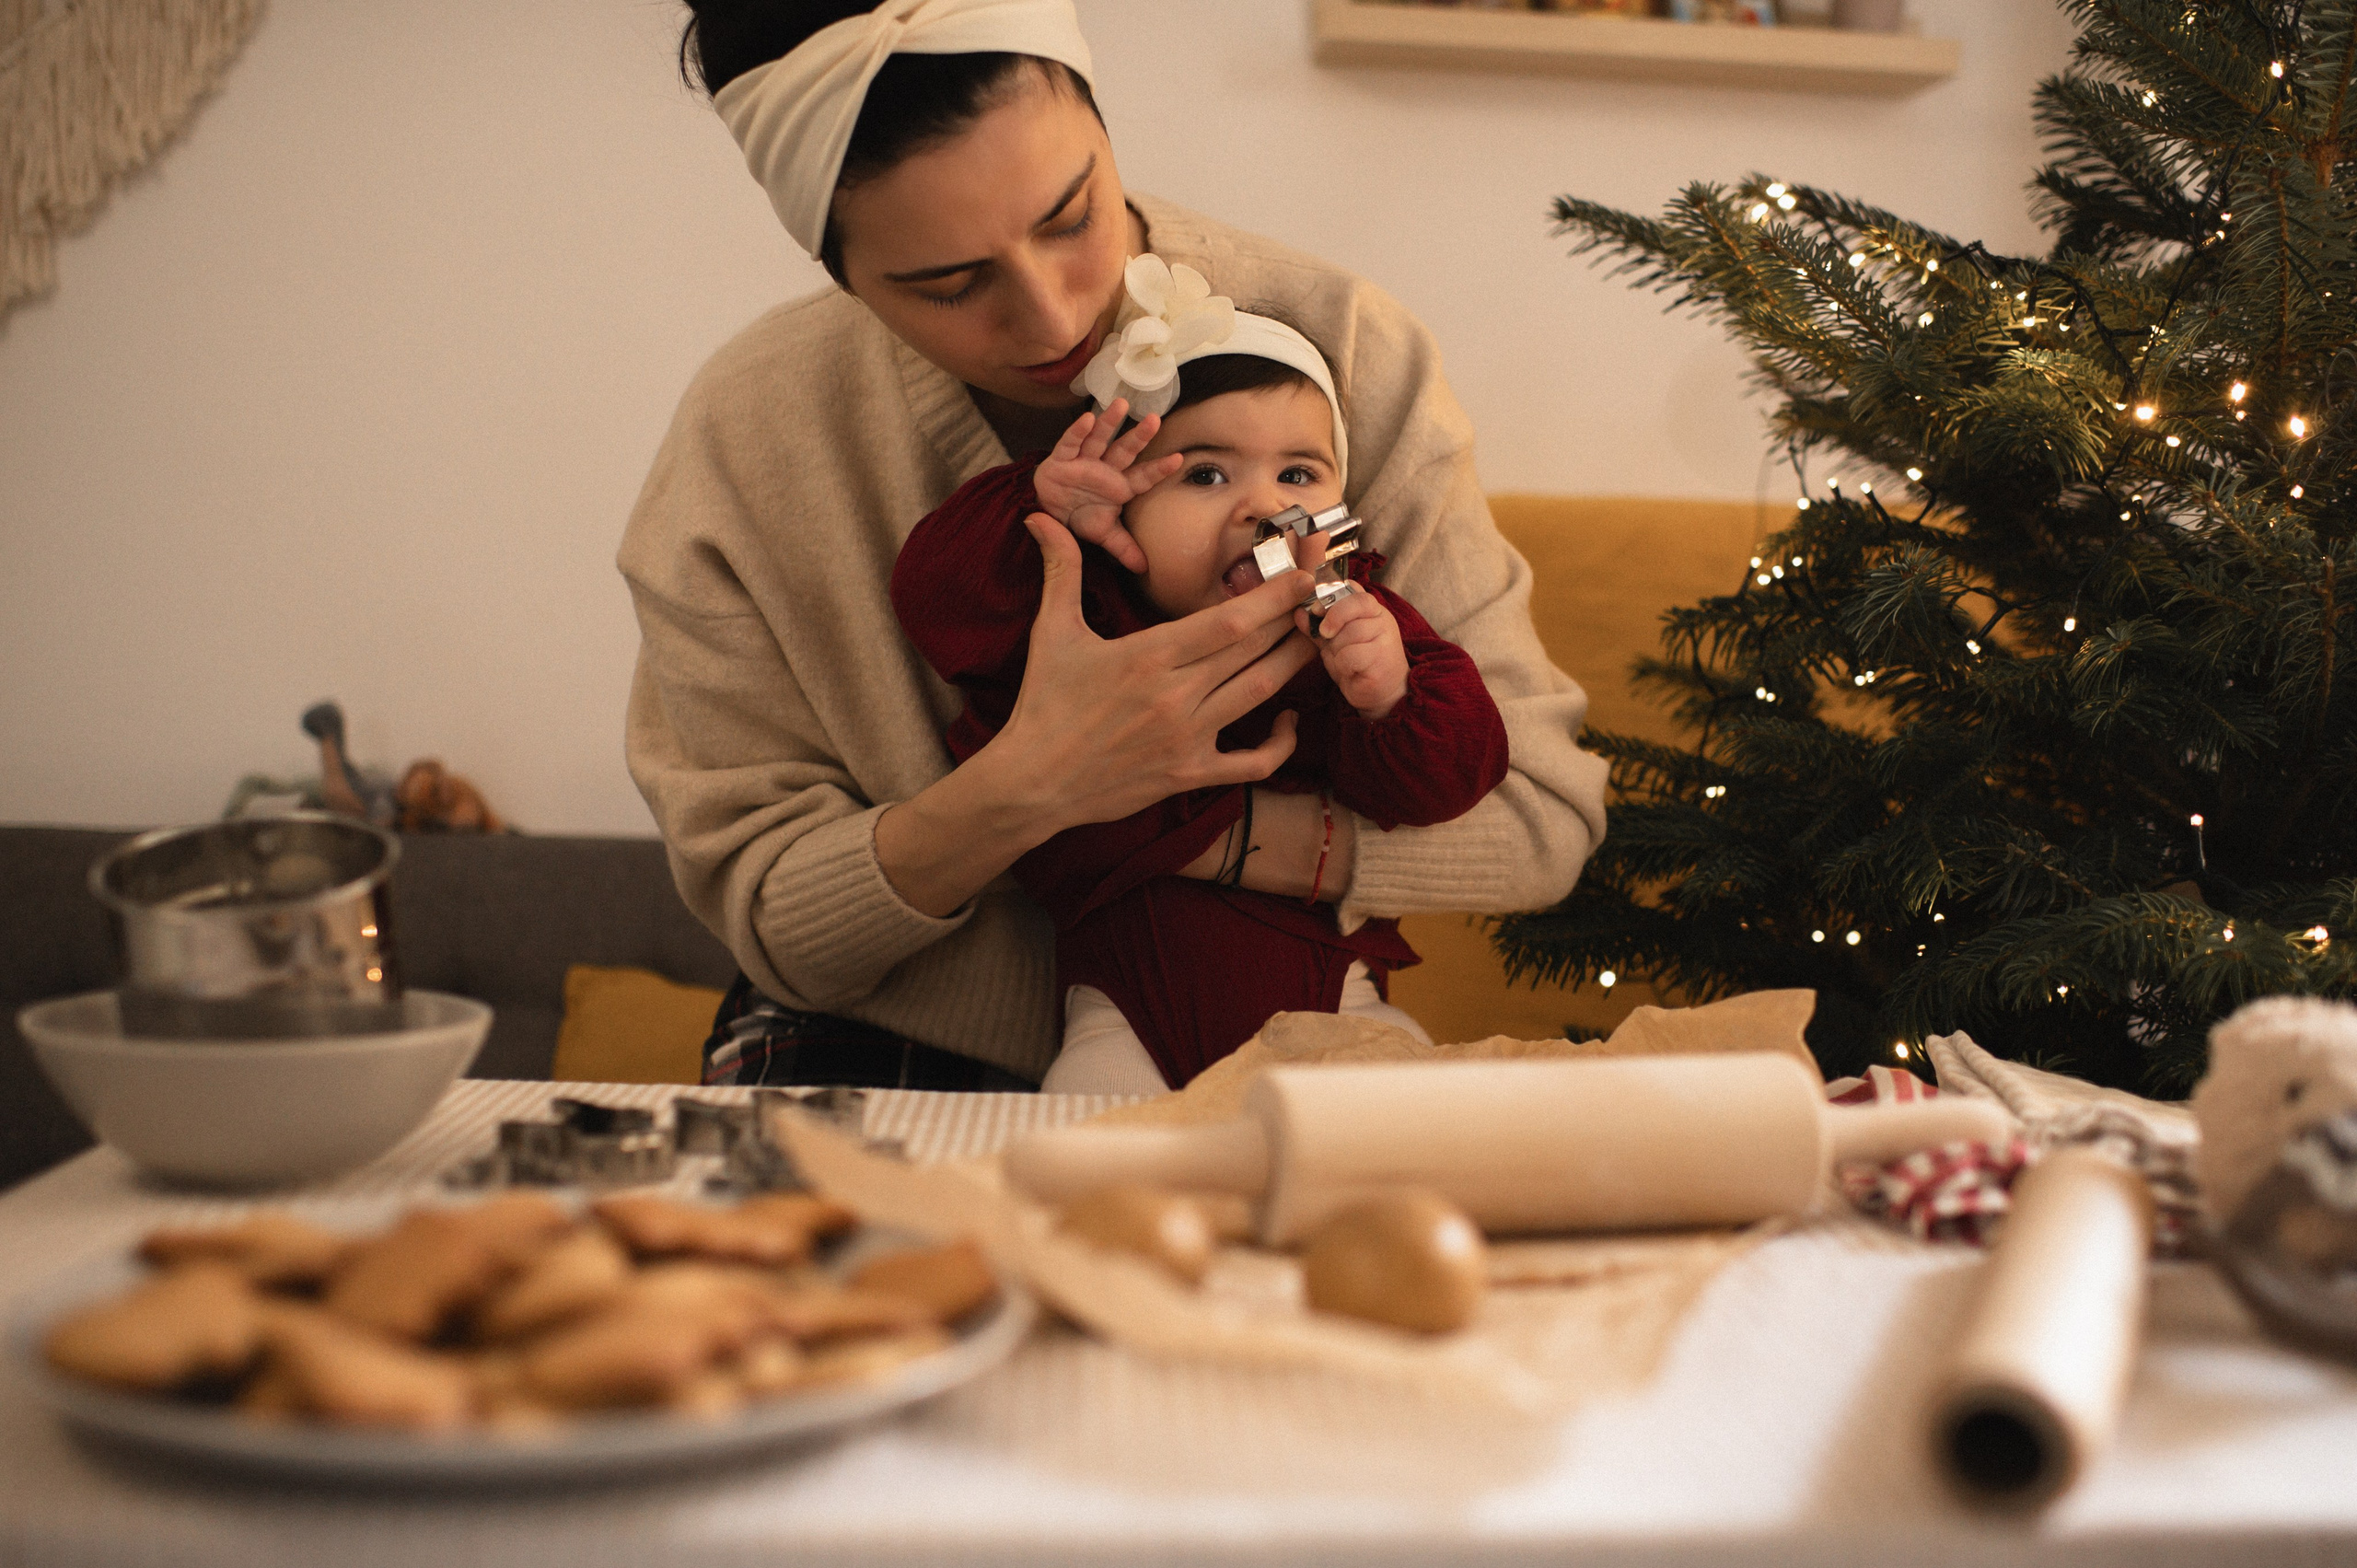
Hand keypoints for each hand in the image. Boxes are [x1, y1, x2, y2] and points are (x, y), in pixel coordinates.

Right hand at [991, 513, 1319, 829]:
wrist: (1032, 783)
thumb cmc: (1043, 705)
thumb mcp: (1050, 633)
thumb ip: (1061, 570)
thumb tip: (1039, 518)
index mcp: (1148, 655)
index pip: (1227, 621)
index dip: (1273, 597)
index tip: (1303, 573)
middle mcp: (1176, 695)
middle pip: (1253, 649)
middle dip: (1293, 617)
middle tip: (1323, 592)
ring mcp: (1188, 738)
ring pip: (1259, 693)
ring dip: (1293, 662)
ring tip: (1317, 635)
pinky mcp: (1191, 774)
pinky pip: (1254, 762)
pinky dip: (1281, 743)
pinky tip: (1289, 718)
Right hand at [1030, 398, 1182, 574]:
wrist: (1047, 513)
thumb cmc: (1079, 515)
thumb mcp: (1103, 534)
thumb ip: (1124, 547)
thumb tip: (1145, 569)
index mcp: (1118, 486)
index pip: (1143, 477)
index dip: (1159, 469)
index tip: (1179, 460)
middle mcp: (1104, 469)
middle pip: (1125, 450)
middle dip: (1139, 436)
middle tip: (1156, 419)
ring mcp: (1083, 461)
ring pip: (1099, 438)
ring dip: (1109, 422)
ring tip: (1122, 404)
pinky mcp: (1060, 460)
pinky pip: (1069, 443)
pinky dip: (1077, 431)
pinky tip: (1086, 418)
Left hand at [1299, 587, 1407, 719]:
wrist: (1383, 695)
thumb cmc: (1358, 666)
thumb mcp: (1334, 643)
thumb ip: (1318, 628)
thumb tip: (1299, 613)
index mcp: (1371, 610)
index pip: (1353, 589)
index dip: (1331, 597)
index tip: (1317, 610)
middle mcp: (1382, 619)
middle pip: (1350, 608)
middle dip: (1332, 623)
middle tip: (1326, 636)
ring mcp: (1386, 638)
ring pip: (1349, 633)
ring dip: (1337, 650)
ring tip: (1344, 661)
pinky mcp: (1383, 659)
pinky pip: (1351, 655)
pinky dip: (1343, 665)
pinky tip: (1351, 672)